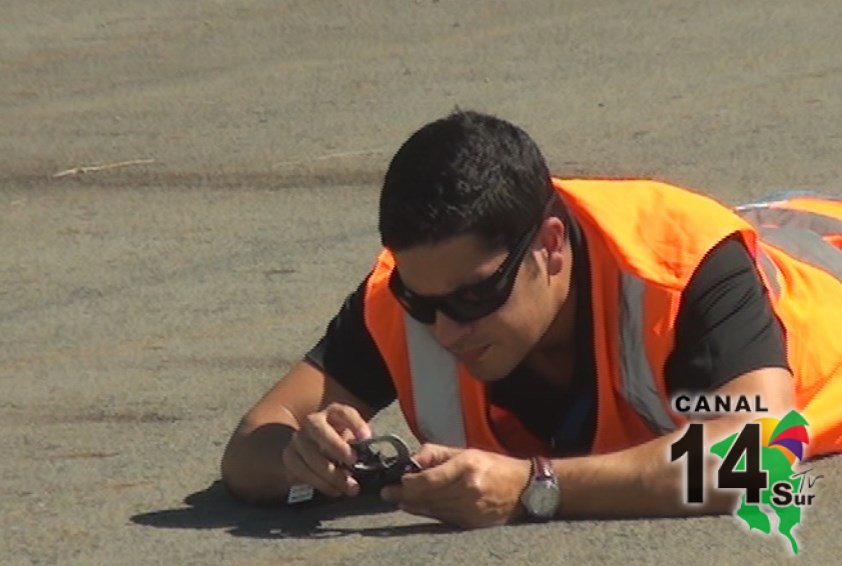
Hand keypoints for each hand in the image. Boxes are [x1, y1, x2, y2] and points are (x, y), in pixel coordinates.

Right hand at [281, 403, 370, 497]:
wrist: (314, 449)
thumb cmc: (340, 443)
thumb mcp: (353, 439)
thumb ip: (361, 445)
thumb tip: (369, 460)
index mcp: (333, 413)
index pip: (343, 412)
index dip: (355, 423)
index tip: (366, 437)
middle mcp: (312, 422)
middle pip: (319, 430)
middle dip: (336, 446)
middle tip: (352, 462)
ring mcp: (298, 439)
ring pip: (308, 453)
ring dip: (329, 473)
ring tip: (347, 487)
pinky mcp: (289, 457)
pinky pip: (299, 471)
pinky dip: (318, 483)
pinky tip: (333, 490)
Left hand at [381, 444, 530, 527]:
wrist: (523, 489)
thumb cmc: (493, 465)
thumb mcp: (465, 451)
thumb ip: (436, 453)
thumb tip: (412, 459)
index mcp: (466, 467)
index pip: (429, 480)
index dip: (408, 483)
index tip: (395, 482)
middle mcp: (468, 490)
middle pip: (428, 497)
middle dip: (404, 495)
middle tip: (387, 493)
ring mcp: (470, 509)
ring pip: (433, 510)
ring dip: (413, 506)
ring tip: (399, 500)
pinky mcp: (471, 523)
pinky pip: (443, 519)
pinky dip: (428, 513)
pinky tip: (417, 508)